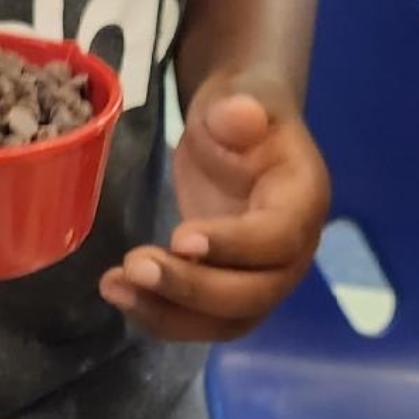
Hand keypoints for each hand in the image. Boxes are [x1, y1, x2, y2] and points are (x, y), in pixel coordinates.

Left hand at [100, 73, 329, 341]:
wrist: (235, 130)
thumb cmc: (239, 111)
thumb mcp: (238, 96)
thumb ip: (239, 108)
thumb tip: (241, 115)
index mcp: (303, 200)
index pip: (277, 238)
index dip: (232, 245)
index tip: (179, 238)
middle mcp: (292, 252)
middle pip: (253, 294)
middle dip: (192, 288)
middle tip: (134, 264)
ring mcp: (264, 279)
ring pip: (227, 321)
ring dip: (170, 313)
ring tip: (115, 286)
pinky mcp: (231, 292)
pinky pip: (203, 322)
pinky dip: (160, 315)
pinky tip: (121, 294)